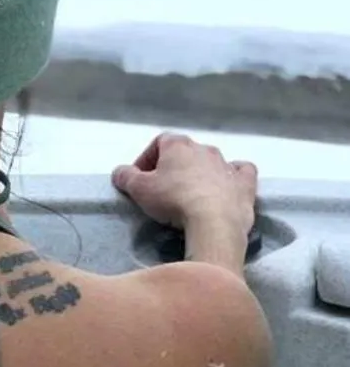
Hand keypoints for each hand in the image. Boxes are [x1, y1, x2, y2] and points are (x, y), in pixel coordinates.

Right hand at [112, 133, 256, 231]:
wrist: (214, 223)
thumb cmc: (174, 201)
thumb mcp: (139, 190)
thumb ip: (125, 177)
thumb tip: (120, 172)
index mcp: (178, 144)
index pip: (158, 143)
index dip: (147, 160)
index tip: (140, 179)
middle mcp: (204, 148)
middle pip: (184, 153)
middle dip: (173, 168)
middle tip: (164, 190)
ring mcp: (227, 165)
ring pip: (211, 161)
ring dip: (200, 173)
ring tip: (191, 194)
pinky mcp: (246, 184)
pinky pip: (242, 172)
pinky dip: (234, 176)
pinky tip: (228, 185)